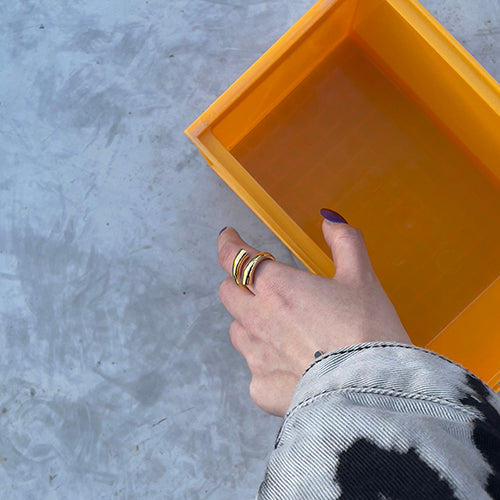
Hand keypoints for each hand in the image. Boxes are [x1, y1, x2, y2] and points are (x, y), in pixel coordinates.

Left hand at [217, 215, 410, 416]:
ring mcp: (255, 357)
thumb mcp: (362, 277)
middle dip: (240, 285)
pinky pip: (254, 370)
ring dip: (251, 324)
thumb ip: (344, 241)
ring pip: (237, 331)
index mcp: (277, 287)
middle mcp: (257, 319)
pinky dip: (267, 364)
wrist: (372, 393)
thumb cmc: (368, 330)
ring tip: (282, 331)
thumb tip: (329, 218)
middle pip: (228, 292)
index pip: (234, 256)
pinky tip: (294, 369)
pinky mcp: (261, 388)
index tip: (228, 238)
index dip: (228, 243)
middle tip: (265, 289)